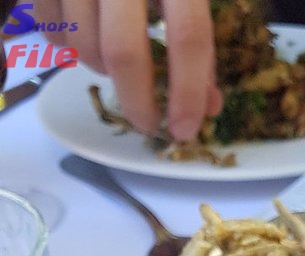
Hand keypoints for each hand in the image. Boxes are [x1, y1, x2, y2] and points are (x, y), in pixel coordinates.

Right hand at [33, 0, 222, 138]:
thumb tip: (209, 106)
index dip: (188, 92)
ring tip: (114, 62)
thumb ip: (195, 40)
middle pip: (123, 51)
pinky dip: (70, 49)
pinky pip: (53, 34)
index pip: (188, 36)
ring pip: (84, 47)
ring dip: (102, 71)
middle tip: (147, 123)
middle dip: (136, 101)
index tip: (184, 130)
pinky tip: (87, 35)